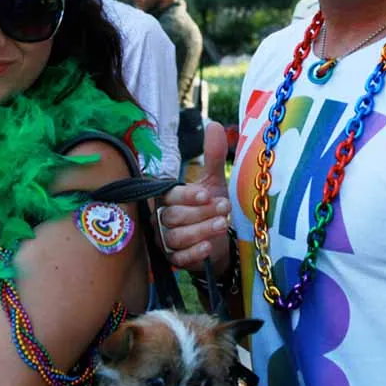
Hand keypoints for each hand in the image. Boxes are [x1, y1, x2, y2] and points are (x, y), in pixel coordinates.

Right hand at [158, 122, 231, 271]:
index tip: (208, 194)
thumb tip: (214, 125)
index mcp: (166, 197)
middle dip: (201, 212)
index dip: (187, 195)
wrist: (217, 242)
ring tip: (223, 224)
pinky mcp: (173, 260)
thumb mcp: (213, 182)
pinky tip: (209, 247)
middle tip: (225, 207)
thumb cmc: (209, 208)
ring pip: (176, 236)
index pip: (169, 195)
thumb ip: (212, 156)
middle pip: (173, 216)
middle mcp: (160, 218)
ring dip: (201, 230)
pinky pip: (179, 258)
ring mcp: (165, 240)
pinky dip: (194, 253)